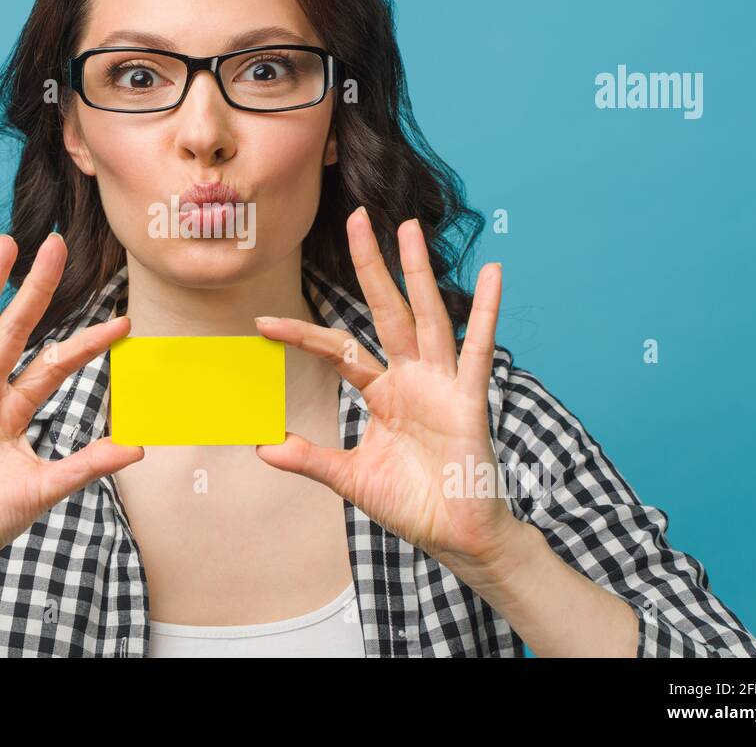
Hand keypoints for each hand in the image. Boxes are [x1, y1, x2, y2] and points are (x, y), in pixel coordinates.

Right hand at [0, 232, 143, 577]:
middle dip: (35, 289)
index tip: (124, 323)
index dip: (86, 343)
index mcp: (13, 410)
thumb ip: (88, 464)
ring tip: (5, 245)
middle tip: (56, 246)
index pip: (55, 364)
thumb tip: (140, 447)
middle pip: (14, 330)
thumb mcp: (47, 488)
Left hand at [254, 207, 518, 570]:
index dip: (301, 335)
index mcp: (383, 392)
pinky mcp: (469, 399)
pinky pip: (477, 350)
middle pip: (386, 310)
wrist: (456, 537)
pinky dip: (486, 313)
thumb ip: (310, 460)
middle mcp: (412, 377)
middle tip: (356, 218)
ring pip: (427, 317)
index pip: (338, 350)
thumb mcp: (350, 479)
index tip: (262, 323)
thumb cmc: (411, 503)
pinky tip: (494, 275)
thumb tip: (262, 446)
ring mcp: (442, 384)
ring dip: (417, 272)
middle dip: (371, 266)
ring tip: (409, 228)